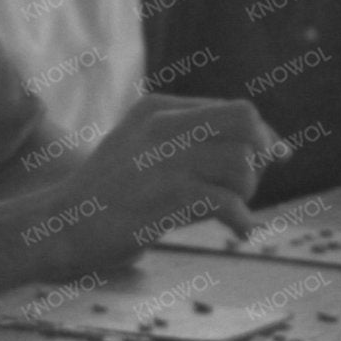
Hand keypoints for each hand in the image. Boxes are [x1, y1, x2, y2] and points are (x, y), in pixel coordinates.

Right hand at [54, 93, 284, 262]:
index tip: (271, 163)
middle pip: (246, 122)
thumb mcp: (142, 148)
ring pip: (242, 163)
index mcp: (158, 108)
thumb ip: (194, 141)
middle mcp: (162, 125)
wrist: (61, 226)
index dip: (263, 139)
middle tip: (248, 185)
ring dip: (248, 193)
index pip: (237, 110)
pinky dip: (243, 221)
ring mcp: (164, 160)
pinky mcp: (167, 197)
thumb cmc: (108, 195)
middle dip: (261, 154)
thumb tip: (278, 150)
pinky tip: (239, 232)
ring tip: (233, 212)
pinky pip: (228, 202)